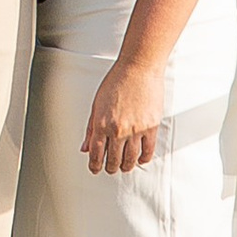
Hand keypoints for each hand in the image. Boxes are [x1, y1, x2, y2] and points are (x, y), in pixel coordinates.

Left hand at [83, 58, 166, 175]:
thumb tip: (85, 147)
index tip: (95, 169)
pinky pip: (148, 151)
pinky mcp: (151, 127)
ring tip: (124, 166)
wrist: (138, 68)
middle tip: (110, 168)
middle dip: (110, 167)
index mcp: (102, 124)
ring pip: (130, 159)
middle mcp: (118, 129)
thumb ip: (91, 128)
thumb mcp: (97, 104)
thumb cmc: (117, 80)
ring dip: (126, 166)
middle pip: (113, 160)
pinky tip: (140, 159)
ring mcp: (136, 129)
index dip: (94, 165)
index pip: (96, 154)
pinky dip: (143, 159)